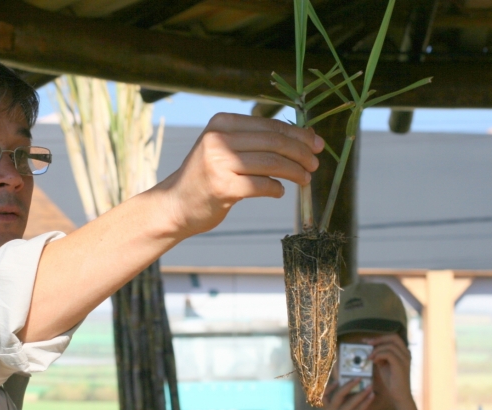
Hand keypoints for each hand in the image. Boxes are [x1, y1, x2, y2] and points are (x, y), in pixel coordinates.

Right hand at [152, 113, 321, 237]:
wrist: (175, 204)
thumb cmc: (207, 176)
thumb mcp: (224, 148)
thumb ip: (256, 140)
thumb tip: (305, 137)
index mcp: (222, 122)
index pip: (270, 125)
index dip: (298, 134)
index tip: (316, 144)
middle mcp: (218, 139)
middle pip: (274, 142)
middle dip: (301, 153)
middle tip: (315, 164)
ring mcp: (219, 163)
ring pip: (272, 163)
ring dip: (294, 172)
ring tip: (305, 179)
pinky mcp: (223, 187)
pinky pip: (262, 185)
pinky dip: (276, 189)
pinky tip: (279, 191)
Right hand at [321, 379, 374, 409]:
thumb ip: (342, 408)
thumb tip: (353, 394)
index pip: (324, 395)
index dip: (330, 386)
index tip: (338, 379)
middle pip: (337, 395)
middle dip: (348, 385)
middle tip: (358, 378)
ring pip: (349, 402)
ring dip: (361, 393)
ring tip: (370, 386)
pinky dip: (365, 403)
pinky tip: (371, 397)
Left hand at [367, 334, 412, 407]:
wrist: (399, 395)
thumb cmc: (392, 380)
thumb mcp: (384, 364)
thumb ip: (380, 355)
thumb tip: (370, 347)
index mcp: (403, 352)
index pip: (393, 337)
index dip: (380, 337)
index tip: (367, 341)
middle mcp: (406, 353)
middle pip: (393, 337)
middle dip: (378, 339)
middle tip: (367, 344)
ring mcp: (405, 359)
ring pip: (390, 346)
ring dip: (377, 350)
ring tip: (370, 357)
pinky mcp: (401, 366)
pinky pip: (389, 354)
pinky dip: (379, 355)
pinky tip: (375, 361)